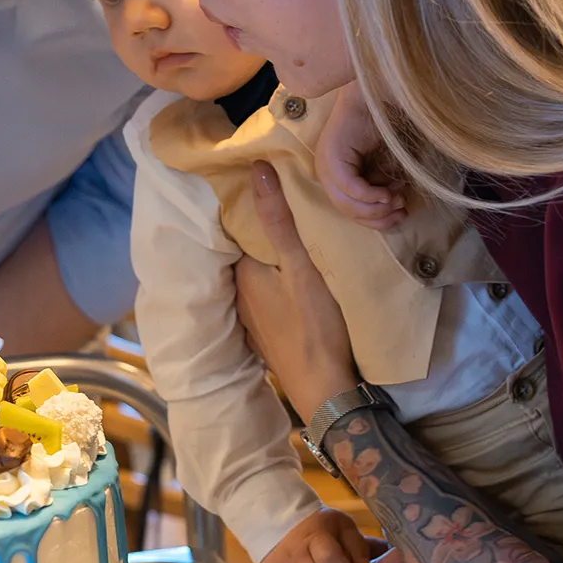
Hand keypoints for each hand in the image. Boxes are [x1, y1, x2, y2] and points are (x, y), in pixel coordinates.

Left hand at [233, 164, 355, 420]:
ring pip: (261, 277)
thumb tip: (257, 170)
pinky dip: (279, 286)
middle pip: (252, 253)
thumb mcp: (301, 269)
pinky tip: (298, 282)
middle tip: (298, 209)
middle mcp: (238, 295)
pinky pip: (270, 299)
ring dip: (275, 262)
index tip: (280, 187)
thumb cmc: (314, 329)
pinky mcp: (267, 336)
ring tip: (301, 240)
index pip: (243, 228)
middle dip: (268, 235)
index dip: (261, 208)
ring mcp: (252, 319)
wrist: (325, 391)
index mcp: (241, 274)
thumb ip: (280, 222)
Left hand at [315, 80, 408, 228]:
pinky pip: (350, 188)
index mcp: (335, 175)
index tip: (401, 215)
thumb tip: (392, 208)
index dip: (376, 219)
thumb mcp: (384, 164)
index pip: (350, 210)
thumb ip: (384, 186)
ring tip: (398, 199)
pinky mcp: (331, 158)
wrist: (377, 93)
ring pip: (347, 204)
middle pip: (348, 211)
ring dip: (377, 207)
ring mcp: (325, 165)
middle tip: (402, 211)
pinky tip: (388, 194)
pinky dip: (371, 195)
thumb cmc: (384, 125)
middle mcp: (326, 172)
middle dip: (378, 216)